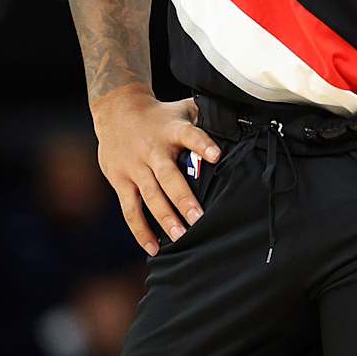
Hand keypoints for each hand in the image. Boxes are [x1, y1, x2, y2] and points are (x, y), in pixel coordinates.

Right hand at [91, 87, 219, 254]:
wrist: (117, 111)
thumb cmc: (161, 115)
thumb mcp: (184, 109)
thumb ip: (206, 119)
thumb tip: (239, 126)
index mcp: (172, 130)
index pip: (189, 135)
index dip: (202, 145)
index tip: (216, 156)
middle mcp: (152, 150)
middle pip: (168, 176)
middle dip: (183, 198)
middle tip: (199, 218)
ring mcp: (135, 167)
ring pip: (149, 196)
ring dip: (164, 217)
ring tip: (180, 237)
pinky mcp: (120, 180)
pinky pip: (130, 209)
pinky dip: (140, 230)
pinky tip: (153, 247)